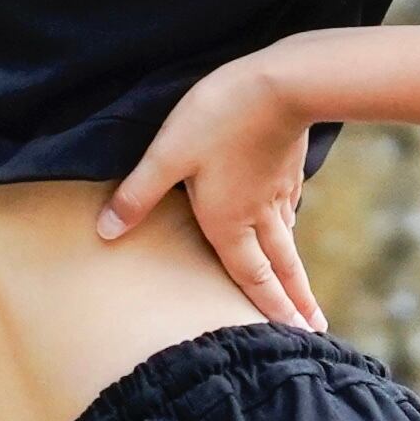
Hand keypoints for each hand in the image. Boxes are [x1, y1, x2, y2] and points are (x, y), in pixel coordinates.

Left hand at [95, 59, 328, 332]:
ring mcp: (277, 192)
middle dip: (295, 303)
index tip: (293, 339)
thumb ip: (137, 195)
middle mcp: (258, 216)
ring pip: (287, 242)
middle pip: (281, 269)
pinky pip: (288, 210)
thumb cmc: (219, 117)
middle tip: (315, 332)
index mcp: (230, 223)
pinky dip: (290, 229)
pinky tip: (290, 226)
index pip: (252, 279)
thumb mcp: (167, 155)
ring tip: (304, 294)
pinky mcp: (286, 168)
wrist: (281, 81)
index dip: (269, 311)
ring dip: (296, 273)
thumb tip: (104, 232)